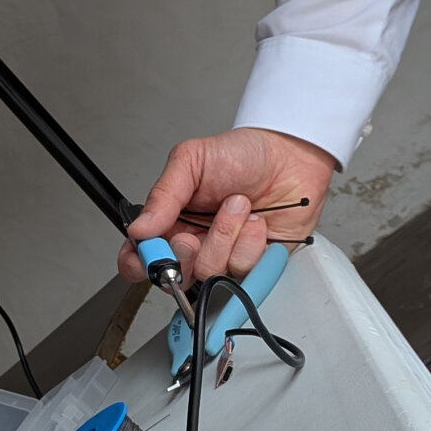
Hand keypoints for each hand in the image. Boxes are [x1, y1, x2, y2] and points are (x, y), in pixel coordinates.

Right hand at [119, 128, 335, 283]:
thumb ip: (162, 195)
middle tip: (194, 232)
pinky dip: (252, 244)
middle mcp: (194, 243)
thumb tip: (139, 229)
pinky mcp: (252, 265)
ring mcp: (223, 256)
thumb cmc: (243, 154)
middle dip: (185, 253)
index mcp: (169, 221)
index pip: (139, 258)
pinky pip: (244, 272)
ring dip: (225, 236)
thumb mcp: (191, 160)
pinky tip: (257, 223)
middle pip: (172, 277)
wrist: (292, 155)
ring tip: (238, 206)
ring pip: (210, 272)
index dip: (140, 263)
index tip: (153, 251)